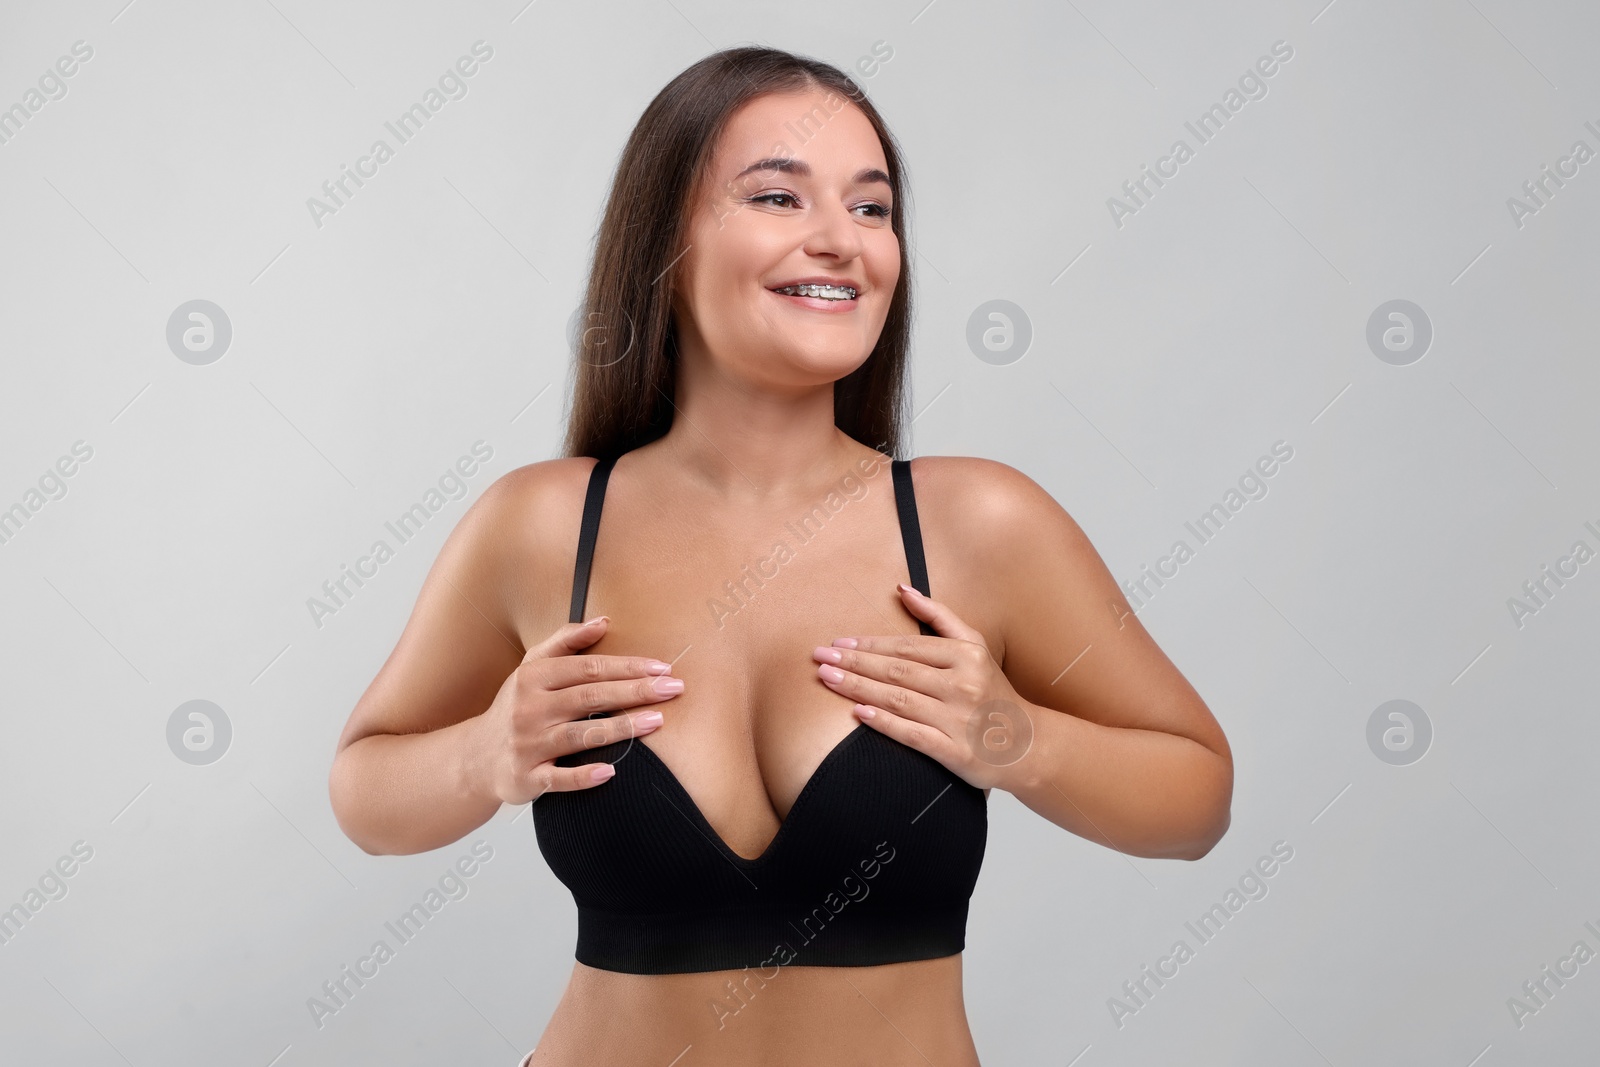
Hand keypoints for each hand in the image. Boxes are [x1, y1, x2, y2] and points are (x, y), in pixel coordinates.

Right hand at [469, 617, 683, 804]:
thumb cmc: (517, 706)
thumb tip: (603, 621)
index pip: (587, 667)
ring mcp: (527, 744)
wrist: (476, 756)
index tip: (662, 668)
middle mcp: (529, 708)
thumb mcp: (532, 668)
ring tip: (657, 721)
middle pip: (589, 697)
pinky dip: (583, 776)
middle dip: (634, 691)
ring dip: (620, 728)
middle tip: (672, 688)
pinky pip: (558, 778)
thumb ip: (565, 641)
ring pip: (578, 735)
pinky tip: (610, 772)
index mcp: (533, 677)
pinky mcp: (526, 777)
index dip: (627, 666)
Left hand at [811, 583, 1034, 790]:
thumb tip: (901, 588)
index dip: (870, 643)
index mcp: (966, 656)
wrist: (1027, 745)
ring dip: (858, 688)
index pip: (908, 647)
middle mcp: (963, 684)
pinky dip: (885, 723)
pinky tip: (858, 714)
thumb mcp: (975, 646)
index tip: (838, 642)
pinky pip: (913, 735)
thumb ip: (939, 617)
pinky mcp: (956, 752)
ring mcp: (959, 719)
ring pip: (899, 699)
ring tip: (827, 678)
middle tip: (820, 657)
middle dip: (854, 662)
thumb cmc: (992, 691)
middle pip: (898, 671)